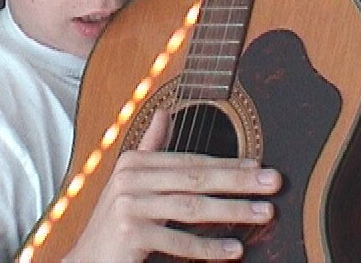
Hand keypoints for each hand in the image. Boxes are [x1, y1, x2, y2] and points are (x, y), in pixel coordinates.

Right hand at [63, 110, 281, 260]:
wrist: (86, 259)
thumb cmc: (115, 219)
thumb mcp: (130, 179)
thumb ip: (150, 146)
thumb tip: (164, 112)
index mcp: (134, 161)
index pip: (190, 160)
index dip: (226, 163)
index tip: (258, 166)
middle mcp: (130, 178)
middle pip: (196, 179)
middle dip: (238, 180)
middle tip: (273, 183)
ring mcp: (129, 205)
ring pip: (191, 208)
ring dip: (232, 211)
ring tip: (264, 213)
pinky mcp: (130, 233)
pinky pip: (177, 241)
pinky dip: (208, 247)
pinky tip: (235, 249)